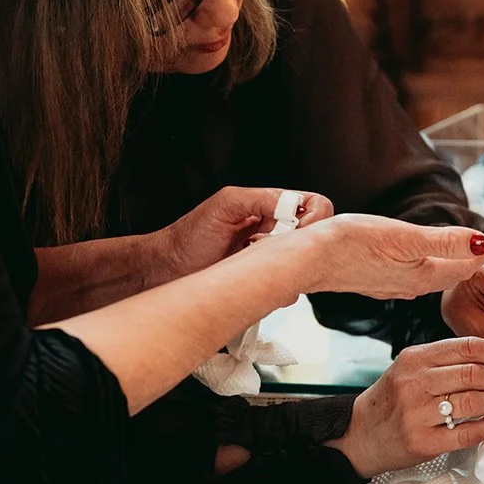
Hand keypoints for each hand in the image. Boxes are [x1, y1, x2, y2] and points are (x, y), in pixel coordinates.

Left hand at [156, 186, 333, 280]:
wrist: (168, 268)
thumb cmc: (190, 236)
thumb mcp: (225, 205)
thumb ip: (259, 199)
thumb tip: (292, 204)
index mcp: (270, 204)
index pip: (314, 204)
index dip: (314, 219)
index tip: (298, 232)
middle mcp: (275, 228)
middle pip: (315, 235)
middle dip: (300, 246)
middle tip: (270, 250)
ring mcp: (271, 255)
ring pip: (303, 262)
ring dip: (285, 266)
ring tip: (254, 262)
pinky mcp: (265, 279)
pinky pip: (289, 284)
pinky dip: (278, 285)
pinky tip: (253, 278)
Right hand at [296, 214, 483, 298]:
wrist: (308, 261)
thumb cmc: (351, 246)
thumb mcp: (404, 238)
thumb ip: (445, 242)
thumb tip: (483, 242)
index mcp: (423, 276)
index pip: (467, 267)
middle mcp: (412, 284)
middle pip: (454, 273)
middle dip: (473, 261)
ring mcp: (394, 284)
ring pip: (434, 273)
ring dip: (452, 262)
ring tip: (467, 251)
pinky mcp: (378, 279)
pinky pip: (414, 273)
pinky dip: (428, 264)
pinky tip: (423, 260)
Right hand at [330, 337, 483, 476]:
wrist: (360, 434)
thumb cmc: (393, 400)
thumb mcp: (410, 368)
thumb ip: (445, 361)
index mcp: (415, 358)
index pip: (467, 347)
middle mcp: (414, 382)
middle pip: (474, 373)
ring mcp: (417, 413)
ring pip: (473, 401)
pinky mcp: (422, 442)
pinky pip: (467, 432)